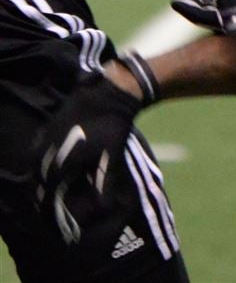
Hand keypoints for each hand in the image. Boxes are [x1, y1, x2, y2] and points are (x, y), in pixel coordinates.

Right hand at [31, 73, 142, 245]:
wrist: (104, 96)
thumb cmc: (110, 128)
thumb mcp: (109, 158)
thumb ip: (103, 185)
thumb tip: (103, 210)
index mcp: (57, 164)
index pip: (47, 199)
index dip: (53, 216)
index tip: (61, 229)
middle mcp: (42, 156)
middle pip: (38, 189)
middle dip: (46, 204)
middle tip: (57, 218)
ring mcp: (40, 144)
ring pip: (36, 175)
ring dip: (43, 189)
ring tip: (55, 201)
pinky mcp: (43, 135)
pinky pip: (37, 161)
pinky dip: (43, 173)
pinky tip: (54, 178)